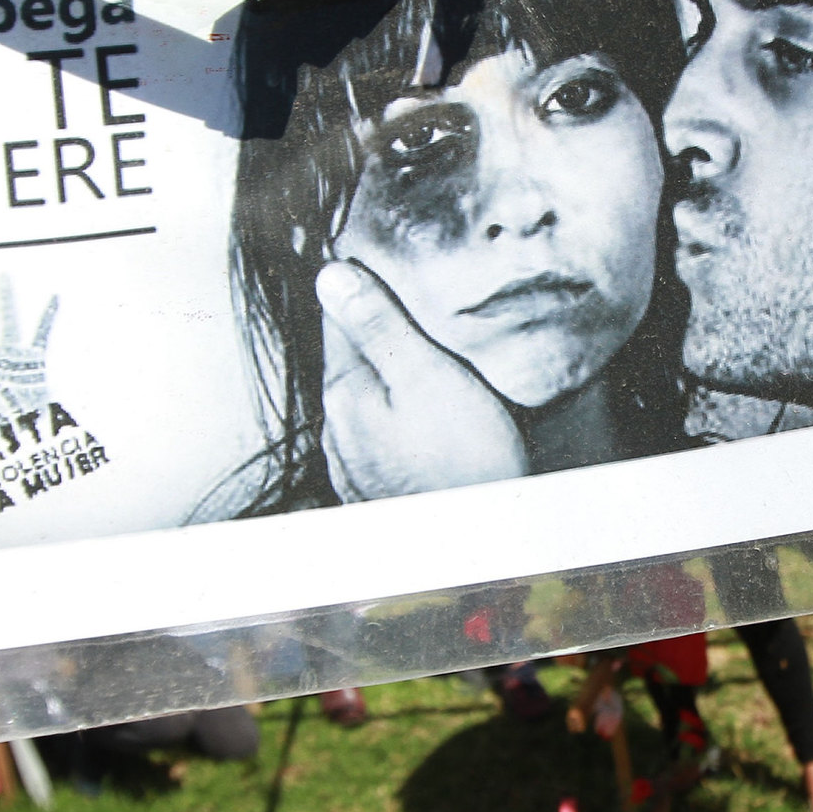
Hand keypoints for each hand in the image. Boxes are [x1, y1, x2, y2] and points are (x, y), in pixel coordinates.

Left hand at [315, 260, 527, 501]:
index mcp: (344, 392)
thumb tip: (331, 276)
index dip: (363, 287)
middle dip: (378, 335)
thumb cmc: (464, 463)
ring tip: (428, 365)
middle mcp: (337, 428)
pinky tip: (426, 418)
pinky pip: (379, 434)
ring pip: (365, 399)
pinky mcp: (374, 485)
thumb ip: (379, 326)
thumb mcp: (428, 377)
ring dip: (388, 379)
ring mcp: (352, 462)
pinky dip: (397, 417)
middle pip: (350, 359)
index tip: (388, 268)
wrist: (481, 543)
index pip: (337, 317)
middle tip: (419, 312)